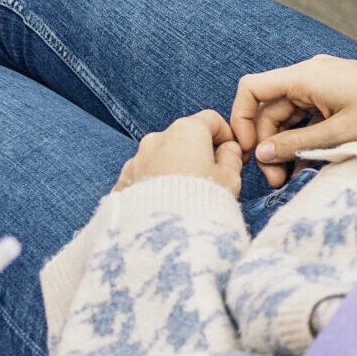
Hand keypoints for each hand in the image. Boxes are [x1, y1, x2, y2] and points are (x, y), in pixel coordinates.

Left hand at [116, 111, 244, 195]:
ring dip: (174, 168)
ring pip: (161, 157)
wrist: (164, 236)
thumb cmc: (201, 203)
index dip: (226, 134)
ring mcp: (136, 160)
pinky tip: (165, 204)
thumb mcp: (230, 179)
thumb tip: (229, 150)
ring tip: (185, 195)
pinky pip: (144, 176)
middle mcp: (157, 139)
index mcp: (186, 131)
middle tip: (211, 177)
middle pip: (183, 137)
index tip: (233, 152)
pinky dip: (155, 184)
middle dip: (197, 152)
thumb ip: (232, 158)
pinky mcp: (123, 181)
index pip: (210, 119)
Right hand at [230, 56, 356, 185]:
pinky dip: (303, 140)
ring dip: (284, 146)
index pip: (252, 89)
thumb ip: (297, 144)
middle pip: (269, 109)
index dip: (241, 118)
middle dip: (267, 144)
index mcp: (305, 77)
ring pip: (287, 117)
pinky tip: (305, 166)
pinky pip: (307, 119)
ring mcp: (322, 86)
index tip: (248, 150)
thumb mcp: (339, 135)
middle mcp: (309, 76)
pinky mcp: (334, 98)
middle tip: (275, 179)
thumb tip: (261, 154)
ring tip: (288, 178)